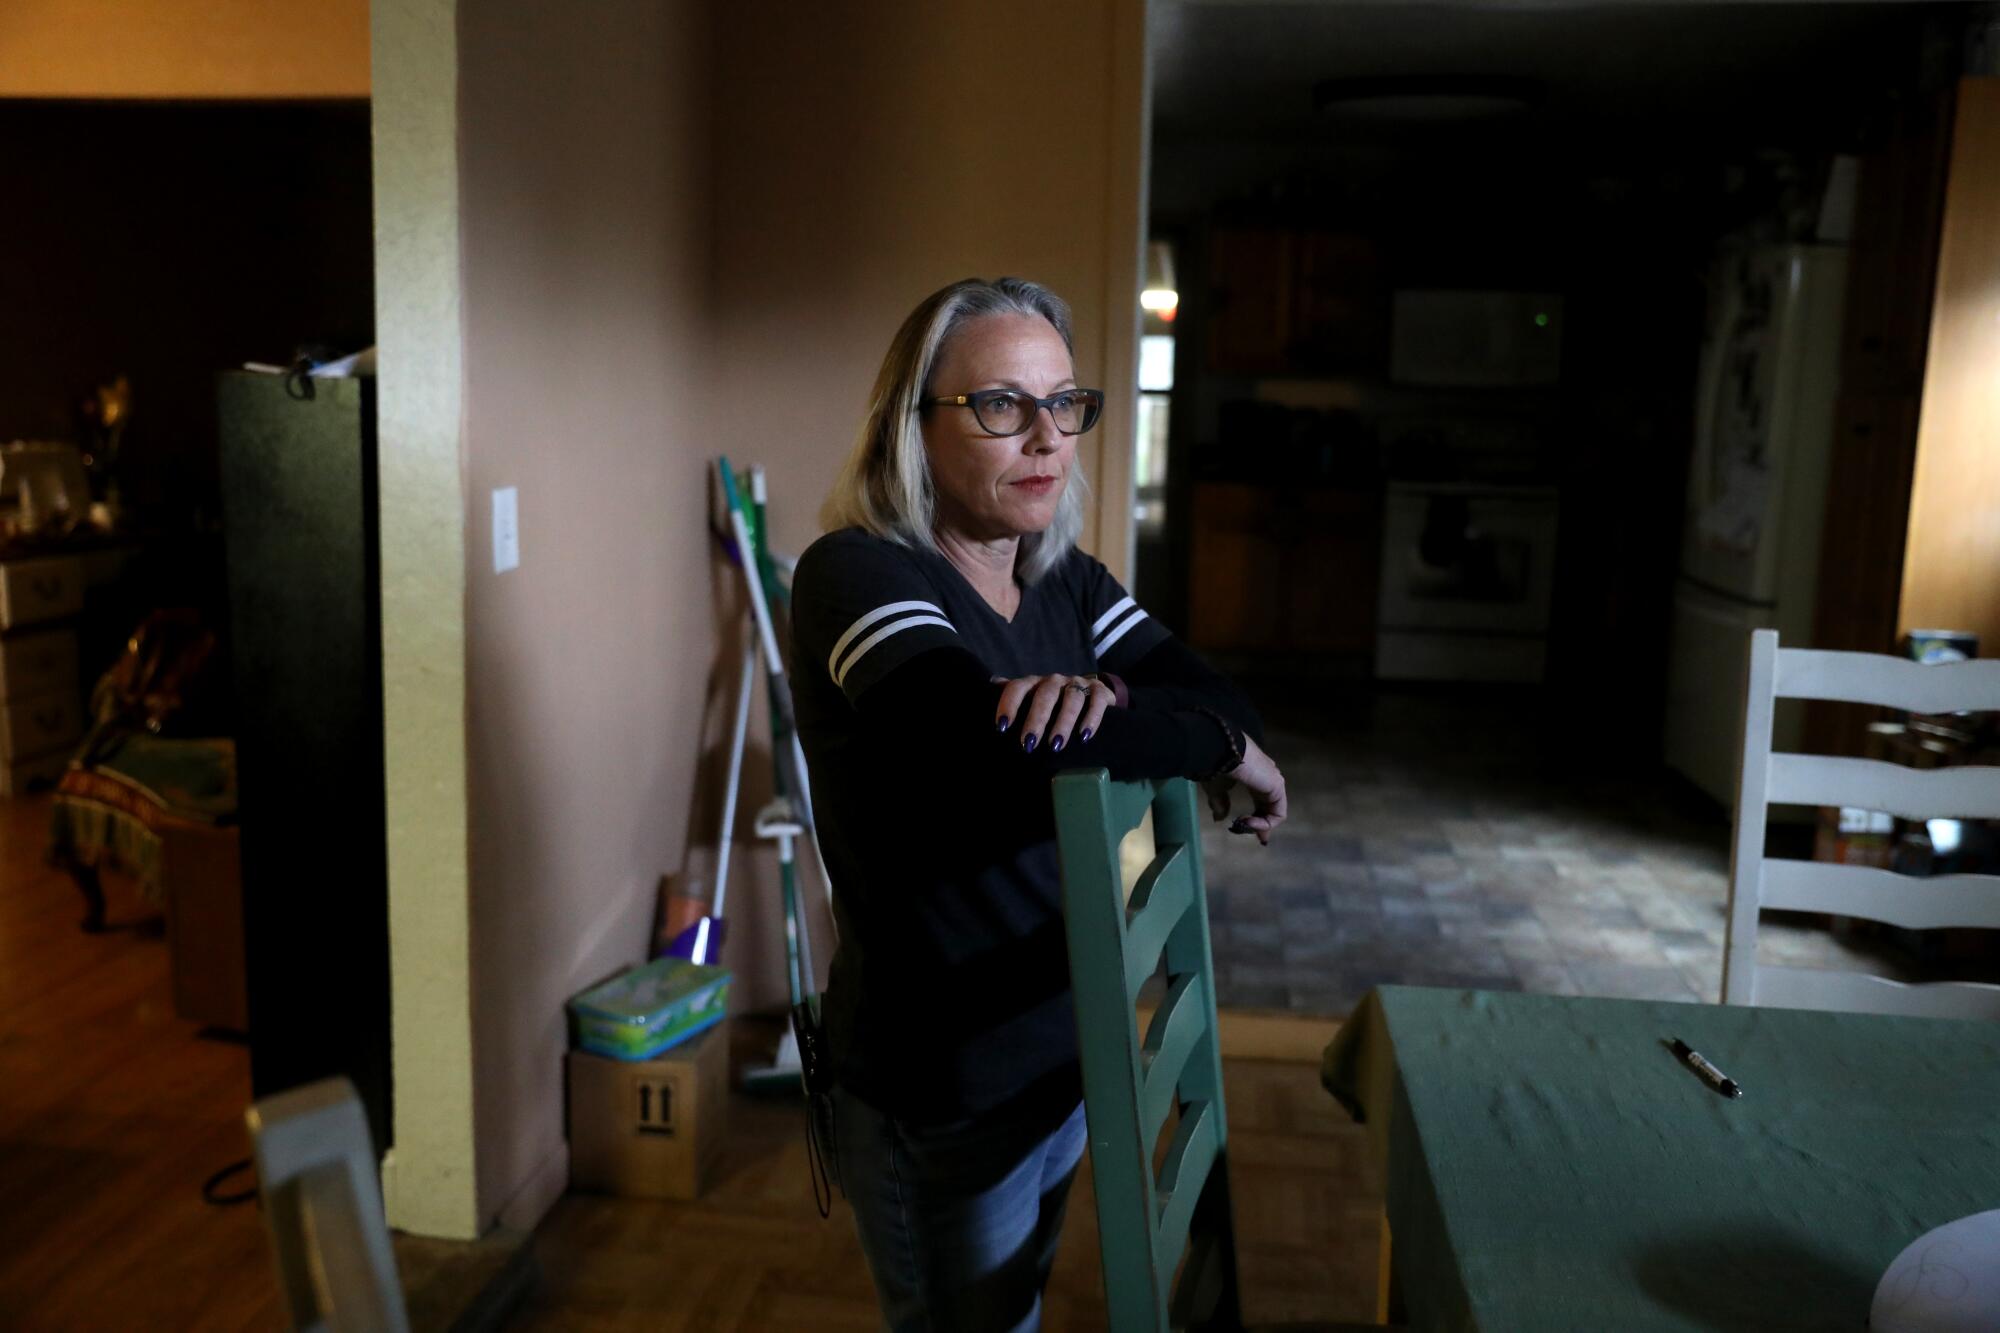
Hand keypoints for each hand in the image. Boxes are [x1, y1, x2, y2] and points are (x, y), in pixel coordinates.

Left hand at [992, 673, 1114, 754]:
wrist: (1090, 695)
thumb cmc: (1052, 705)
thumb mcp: (1030, 703)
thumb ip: (1011, 700)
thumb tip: (985, 692)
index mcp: (1033, 683)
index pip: (1017, 687)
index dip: (1009, 704)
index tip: (1003, 727)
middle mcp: (1054, 681)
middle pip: (1045, 695)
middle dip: (1036, 719)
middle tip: (1028, 744)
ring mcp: (1078, 684)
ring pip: (1071, 698)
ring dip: (1063, 722)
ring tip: (1056, 745)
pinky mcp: (1100, 691)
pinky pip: (1097, 701)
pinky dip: (1091, 718)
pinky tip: (1085, 736)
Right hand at [1205, 734, 1286, 844]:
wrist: (1222, 752)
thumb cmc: (1217, 767)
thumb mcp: (1216, 789)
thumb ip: (1220, 804)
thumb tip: (1219, 818)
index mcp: (1254, 775)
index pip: (1261, 799)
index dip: (1257, 817)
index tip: (1248, 829)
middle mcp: (1267, 777)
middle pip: (1270, 807)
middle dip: (1263, 826)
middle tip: (1259, 840)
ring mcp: (1274, 781)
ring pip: (1274, 812)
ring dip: (1259, 825)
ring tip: (1242, 827)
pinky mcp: (1278, 787)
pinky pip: (1277, 813)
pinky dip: (1265, 823)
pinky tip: (1249, 823)